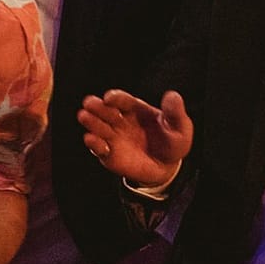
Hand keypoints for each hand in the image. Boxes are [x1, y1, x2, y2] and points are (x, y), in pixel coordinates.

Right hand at [78, 88, 192, 187]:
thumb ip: (175, 113)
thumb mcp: (180, 127)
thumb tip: (172, 95)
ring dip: (90, 121)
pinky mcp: (107, 153)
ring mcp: (112, 136)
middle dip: (96, 106)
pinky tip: (94, 140)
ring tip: (84, 116)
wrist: (166, 167)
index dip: (115, 97)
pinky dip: (93, 144)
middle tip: (89, 103)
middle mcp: (119, 120)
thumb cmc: (172, 143)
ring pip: (96, 126)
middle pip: (104, 110)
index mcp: (134, 109)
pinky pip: (97, 147)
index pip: (121, 99)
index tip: (110, 98)